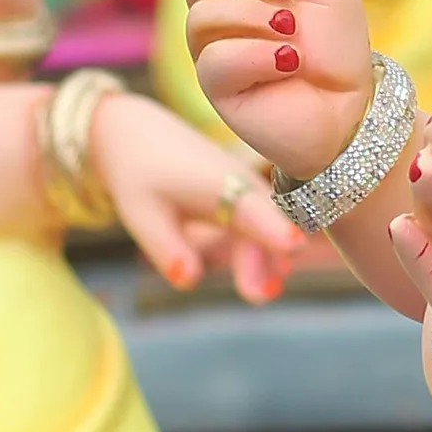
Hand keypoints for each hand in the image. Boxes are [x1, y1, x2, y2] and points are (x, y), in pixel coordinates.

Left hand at [89, 88, 309, 301]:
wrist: (138, 134)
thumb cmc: (139, 173)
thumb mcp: (142, 215)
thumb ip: (167, 249)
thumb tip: (190, 281)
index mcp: (216, 182)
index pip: (251, 207)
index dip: (273, 227)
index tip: (293, 245)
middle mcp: (241, 181)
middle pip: (267, 224)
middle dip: (267, 259)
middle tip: (258, 297)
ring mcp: (248, 186)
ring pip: (271, 223)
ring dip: (271, 257)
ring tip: (265, 293)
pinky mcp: (246, 193)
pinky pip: (265, 221)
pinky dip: (267, 248)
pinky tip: (272, 275)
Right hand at [181, 0, 375, 185]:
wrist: (350, 102)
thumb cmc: (334, 38)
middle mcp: (215, 2)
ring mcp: (210, 44)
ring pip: (203, 13)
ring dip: (258, 16)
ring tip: (292, 31)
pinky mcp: (216, 84)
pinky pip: (217, 56)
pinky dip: (260, 55)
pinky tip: (288, 62)